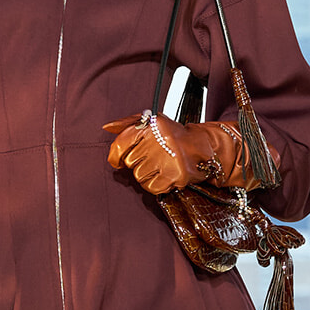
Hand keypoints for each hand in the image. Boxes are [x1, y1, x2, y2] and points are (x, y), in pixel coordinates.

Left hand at [105, 111, 242, 193]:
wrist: (202, 147)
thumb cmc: (173, 136)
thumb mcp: (152, 122)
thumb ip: (127, 124)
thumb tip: (106, 127)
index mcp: (150, 125)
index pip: (121, 143)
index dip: (115, 156)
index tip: (117, 161)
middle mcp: (158, 140)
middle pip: (130, 163)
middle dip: (138, 164)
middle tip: (151, 159)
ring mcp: (167, 158)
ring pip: (139, 176)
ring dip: (147, 175)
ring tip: (159, 166)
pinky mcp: (175, 175)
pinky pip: (151, 187)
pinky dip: (156, 185)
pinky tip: (164, 175)